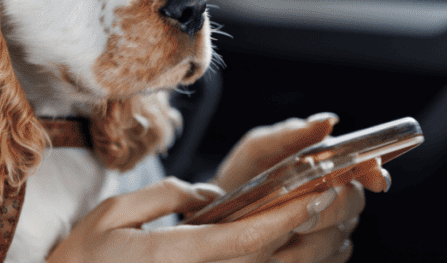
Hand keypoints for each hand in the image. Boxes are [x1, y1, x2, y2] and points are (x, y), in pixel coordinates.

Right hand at [46, 176, 360, 262]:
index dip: (288, 215)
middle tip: (334, 197)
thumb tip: (208, 196)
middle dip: (306, 229)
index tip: (316, 192)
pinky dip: (275, 262)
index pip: (247, 237)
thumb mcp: (113, 215)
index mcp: (180, 258)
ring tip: (320, 219)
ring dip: (302, 252)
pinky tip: (286, 248)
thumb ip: (165, 197)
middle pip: (266, 259)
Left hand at [208, 113, 391, 262]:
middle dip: (326, 211)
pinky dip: (307, 258)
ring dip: (310, 242)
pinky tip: (282, 255)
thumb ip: (290, 134)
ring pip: (340, 236)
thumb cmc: (245, 175)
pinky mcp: (325, 254)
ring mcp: (335, 226)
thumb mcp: (258, 149)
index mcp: (329, 165)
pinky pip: (331, 258)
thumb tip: (326, 121)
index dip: (374, 173)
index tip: (375, 180)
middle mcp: (339, 195)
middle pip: (353, 204)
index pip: (365, 167)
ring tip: (276, 244)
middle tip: (298, 219)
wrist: (223, 212)